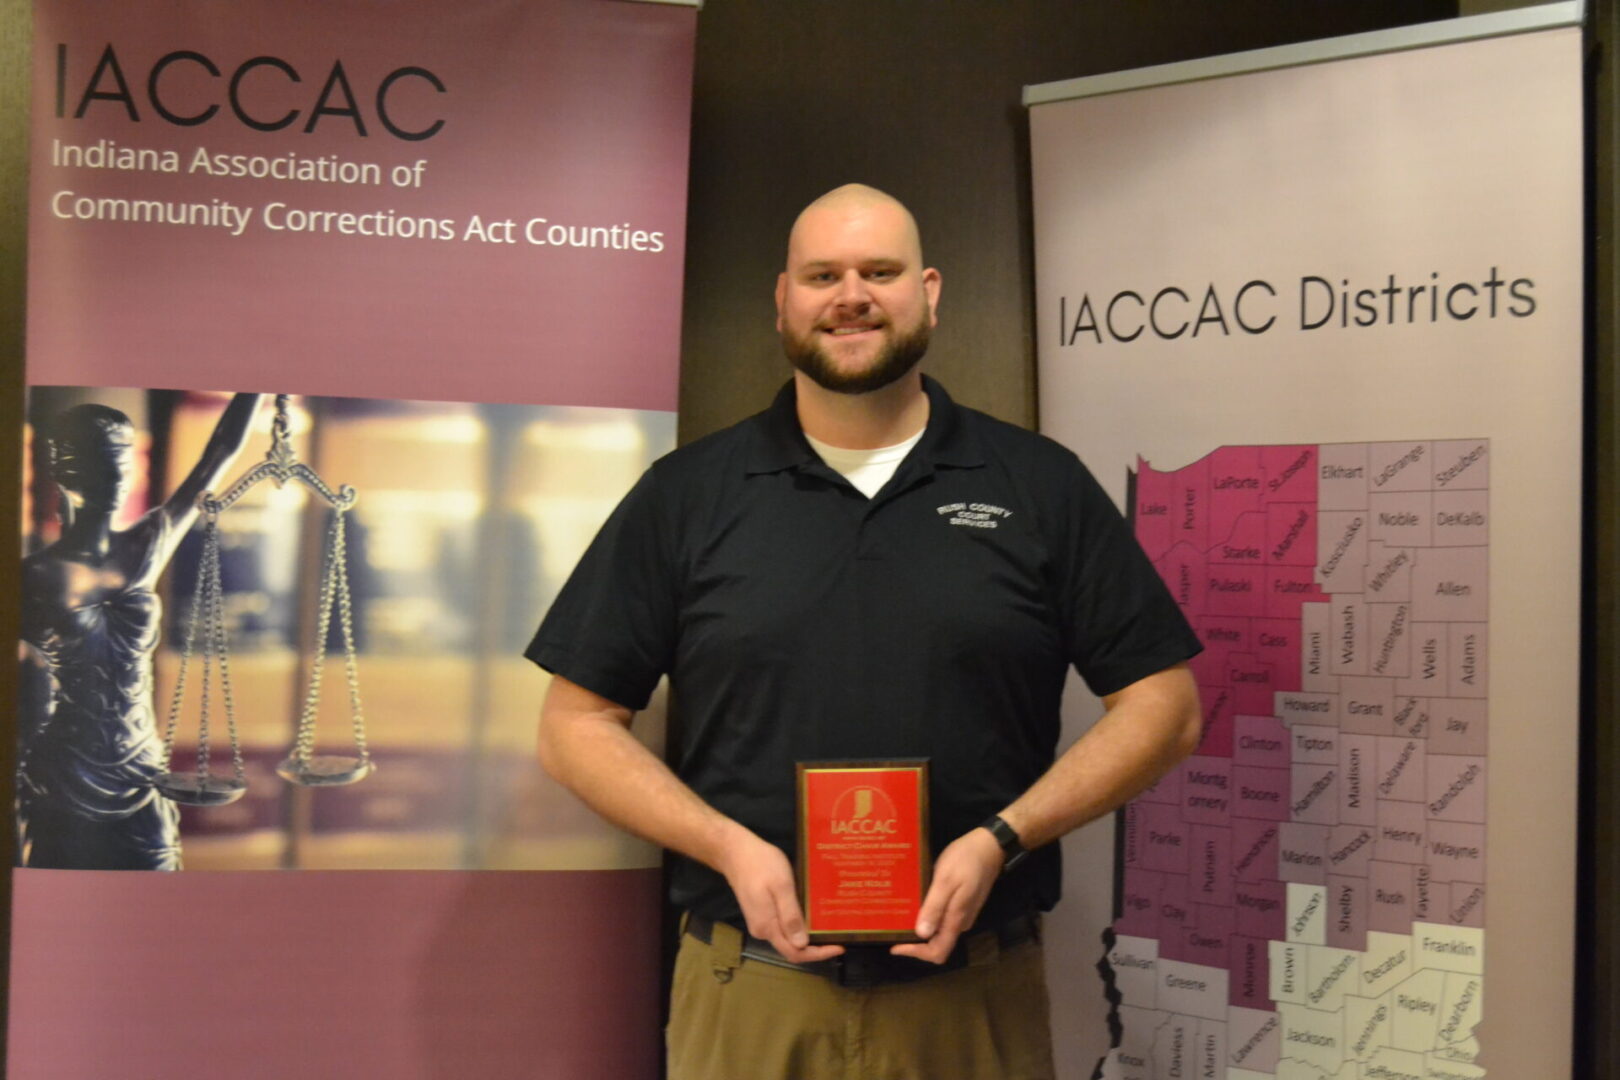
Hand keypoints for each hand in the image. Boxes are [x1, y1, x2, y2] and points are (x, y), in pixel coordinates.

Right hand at [717, 826, 844, 964]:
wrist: (735, 852)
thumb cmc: (761, 864)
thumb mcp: (781, 886)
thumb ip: (790, 916)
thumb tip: (802, 944)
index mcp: (768, 927)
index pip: (795, 953)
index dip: (818, 954)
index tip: (840, 947)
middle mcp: (763, 930)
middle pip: (792, 948)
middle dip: (815, 946)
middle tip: (838, 935)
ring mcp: (760, 922)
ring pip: (787, 937)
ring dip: (807, 934)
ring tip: (828, 924)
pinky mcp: (761, 913)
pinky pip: (782, 926)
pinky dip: (798, 924)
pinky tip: (810, 913)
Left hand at [890, 826, 1002, 963]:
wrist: (989, 846)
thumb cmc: (965, 860)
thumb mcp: (946, 880)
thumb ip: (935, 907)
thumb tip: (921, 934)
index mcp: (956, 920)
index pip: (938, 952)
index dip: (916, 953)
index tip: (895, 946)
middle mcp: (960, 922)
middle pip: (937, 944)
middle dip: (915, 941)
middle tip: (894, 928)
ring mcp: (963, 913)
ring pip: (939, 930)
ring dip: (921, 926)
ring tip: (900, 914)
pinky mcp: (962, 903)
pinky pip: (943, 917)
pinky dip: (929, 914)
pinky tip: (917, 901)